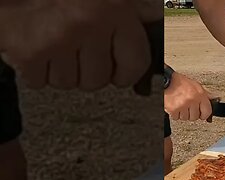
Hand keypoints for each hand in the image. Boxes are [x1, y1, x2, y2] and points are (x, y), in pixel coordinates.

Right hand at [0, 0, 151, 90]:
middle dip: (87, 70)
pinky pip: (39, 82)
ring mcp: (58, 39)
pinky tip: (37, 47)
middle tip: (75, 47)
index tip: (116, 72)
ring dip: (61, 70)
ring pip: (69, 84)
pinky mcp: (28, 52)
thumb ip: (133, 9)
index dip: (124, 74)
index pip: (135, 64)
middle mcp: (89, 24)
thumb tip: (154, 17)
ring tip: (54, 43)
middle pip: (98, 80)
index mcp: (116, 10)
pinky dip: (35, 70)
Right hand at [164, 72, 212, 120]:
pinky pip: (177, 118)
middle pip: (195, 117)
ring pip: (186, 118)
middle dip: (191, 113)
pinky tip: (175, 106)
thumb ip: (205, 94)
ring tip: (180, 105)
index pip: (207, 112)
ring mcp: (183, 105)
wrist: (166, 81)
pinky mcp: (174, 109)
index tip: (202, 115)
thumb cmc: (180, 83)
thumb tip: (215, 98)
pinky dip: (175, 114)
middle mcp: (192, 100)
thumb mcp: (196, 85)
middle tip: (187, 107)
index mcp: (200, 94)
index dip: (204, 115)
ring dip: (183, 114)